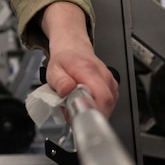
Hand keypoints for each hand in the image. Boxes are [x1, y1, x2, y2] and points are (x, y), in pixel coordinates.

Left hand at [41, 2, 118, 117]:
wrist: (72, 47)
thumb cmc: (64, 60)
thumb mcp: (53, 71)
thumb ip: (60, 81)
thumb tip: (68, 90)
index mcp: (89, 70)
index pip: (102, 97)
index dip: (92, 112)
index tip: (77, 117)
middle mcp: (103, 75)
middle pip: (107, 104)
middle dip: (90, 115)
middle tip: (74, 115)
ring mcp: (110, 81)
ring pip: (109, 106)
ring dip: (93, 112)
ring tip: (78, 107)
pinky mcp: (112, 86)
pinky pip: (109, 103)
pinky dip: (97, 108)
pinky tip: (86, 104)